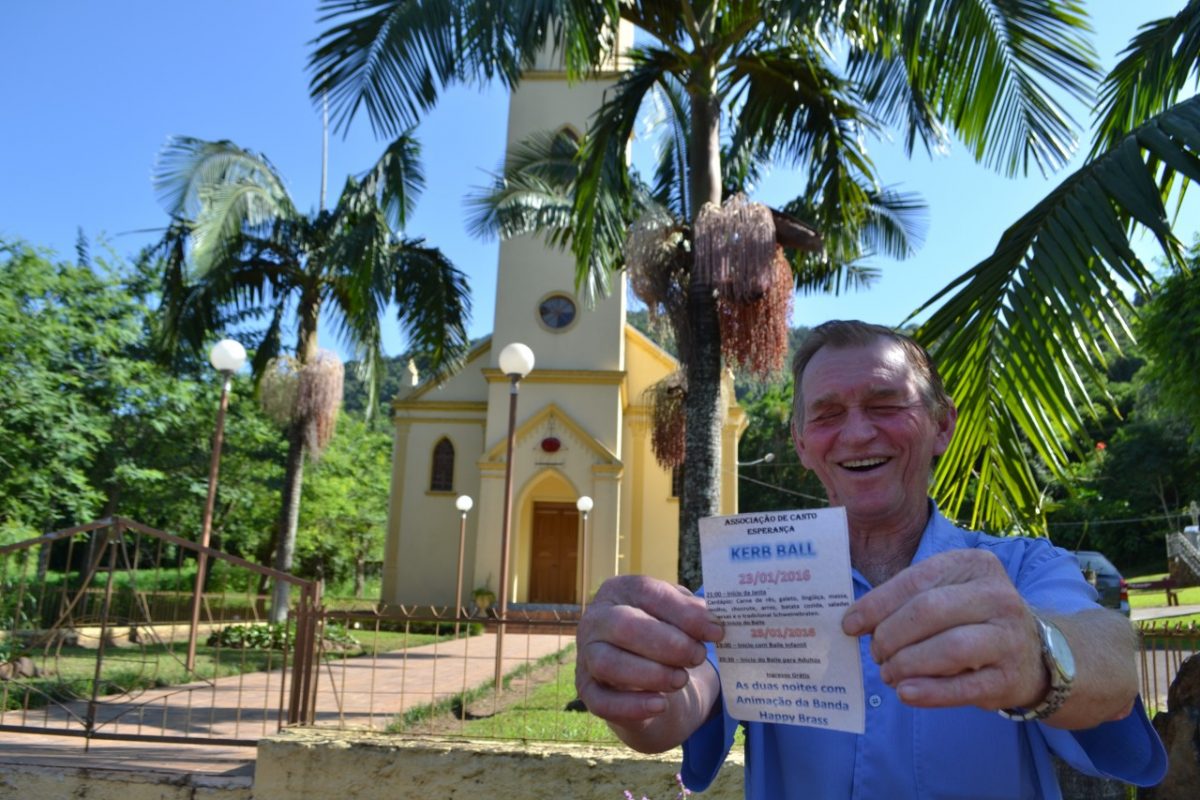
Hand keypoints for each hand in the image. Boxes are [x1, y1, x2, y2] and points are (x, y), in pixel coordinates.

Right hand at [576, 575, 724, 728]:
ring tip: (681, 679)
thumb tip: (712, 621)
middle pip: (623, 626)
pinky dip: (632, 706)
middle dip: (667, 644)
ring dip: (651, 674)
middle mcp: (596, 619)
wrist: (643, 672)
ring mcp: (586, 655)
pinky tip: (661, 705)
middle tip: (698, 656)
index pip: (646, 593)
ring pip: (609, 664)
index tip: (715, 632)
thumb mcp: (677, 616)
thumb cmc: (662, 633)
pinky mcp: (587, 690)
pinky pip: (602, 701)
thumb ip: (693, 614)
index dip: (683, 612)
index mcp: (618, 591)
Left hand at [841, 549, 1047, 710]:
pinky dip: (930, 692)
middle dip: (891, 635)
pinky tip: (906, 693)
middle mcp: (998, 596)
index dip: (877, 604)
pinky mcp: (1011, 677)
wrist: (1035, 655)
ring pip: (949, 648)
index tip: (850, 625)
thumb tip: (853, 621)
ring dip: (907, 664)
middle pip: (929, 611)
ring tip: (888, 673)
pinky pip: (964, 687)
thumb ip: (904, 601)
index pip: (916, 580)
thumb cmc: (973, 619)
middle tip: (876, 654)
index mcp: (975, 565)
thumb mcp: (946, 594)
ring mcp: (1009, 637)